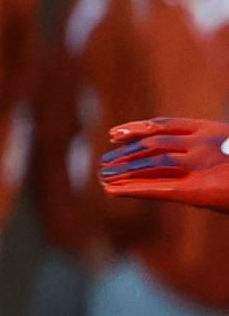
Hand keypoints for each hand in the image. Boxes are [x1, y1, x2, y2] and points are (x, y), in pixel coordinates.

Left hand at [100, 118, 228, 213]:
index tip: (114, 135)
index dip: (136, 130)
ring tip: (104, 176)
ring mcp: (202, 164)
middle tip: (105, 162)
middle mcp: (204, 142)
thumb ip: (209, 150)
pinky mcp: (201, 190)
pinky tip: (112, 191)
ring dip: (124, 170)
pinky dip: (133, 189)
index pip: (164, 125)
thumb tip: (181, 154)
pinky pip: (159, 188)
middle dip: (126, 154)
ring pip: (152, 163)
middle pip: (153, 144)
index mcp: (212, 129)